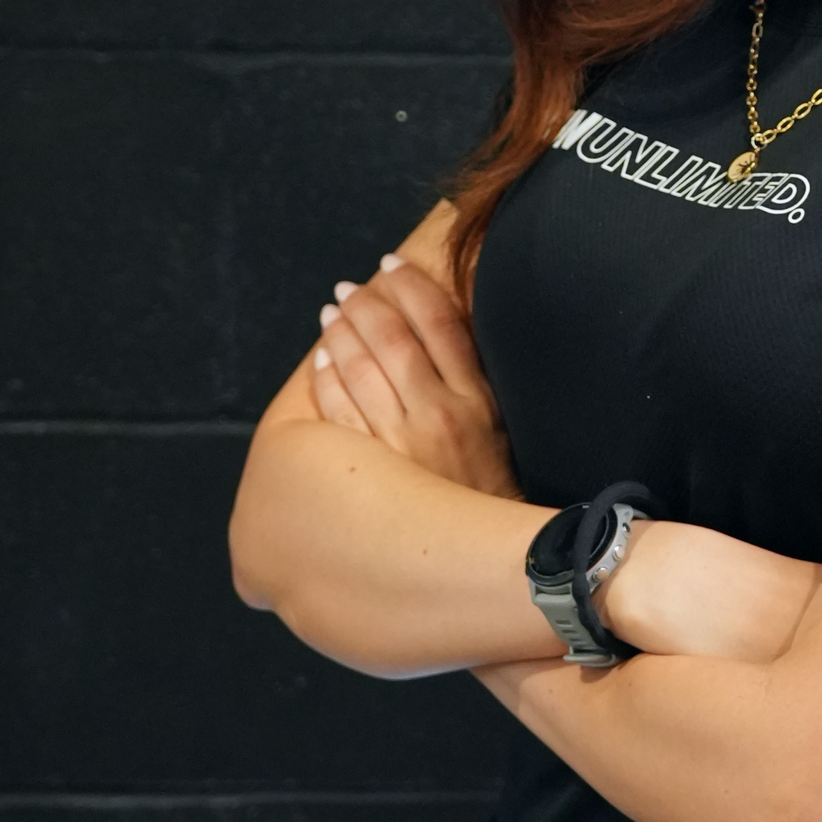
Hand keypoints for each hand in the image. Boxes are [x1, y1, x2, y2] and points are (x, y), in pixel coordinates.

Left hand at [312, 252, 519, 498]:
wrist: (486, 557)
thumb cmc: (492, 491)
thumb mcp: (499, 427)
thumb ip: (472, 381)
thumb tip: (442, 331)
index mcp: (476, 397)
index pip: (440, 321)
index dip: (411, 285)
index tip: (391, 264)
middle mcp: (439, 413)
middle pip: (393, 337)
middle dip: (365, 303)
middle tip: (347, 288)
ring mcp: (402, 442)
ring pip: (359, 368)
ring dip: (340, 332)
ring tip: (331, 314)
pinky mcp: (373, 471)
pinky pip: (337, 413)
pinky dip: (326, 379)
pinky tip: (322, 362)